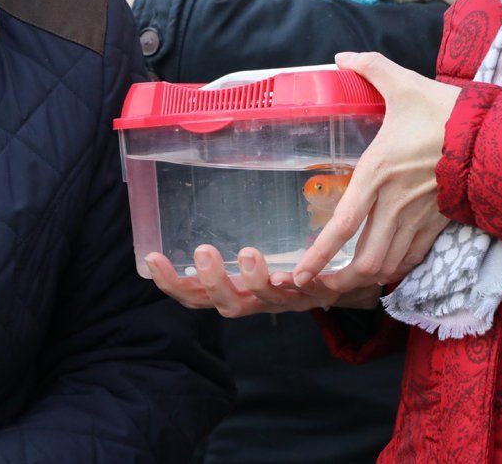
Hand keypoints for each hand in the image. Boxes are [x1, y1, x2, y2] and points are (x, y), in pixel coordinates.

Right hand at [145, 246, 381, 317]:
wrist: (348, 276)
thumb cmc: (292, 258)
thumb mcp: (258, 248)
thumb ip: (236, 229)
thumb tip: (206, 194)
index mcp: (238, 292)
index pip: (196, 295)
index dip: (172, 283)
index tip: (152, 258)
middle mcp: (259, 301)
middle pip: (226, 306)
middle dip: (212, 283)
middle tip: (204, 252)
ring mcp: (290, 301)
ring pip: (266, 302)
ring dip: (254, 280)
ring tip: (249, 253)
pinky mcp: (321, 294)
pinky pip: (309, 294)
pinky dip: (298, 285)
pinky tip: (289, 275)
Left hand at [293, 52, 459, 291]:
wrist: (494, 133)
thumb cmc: (445, 111)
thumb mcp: (404, 84)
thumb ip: (370, 68)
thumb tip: (342, 56)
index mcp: (378, 173)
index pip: (342, 226)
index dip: (318, 255)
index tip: (299, 273)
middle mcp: (395, 203)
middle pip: (365, 260)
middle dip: (339, 281)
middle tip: (320, 286)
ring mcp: (419, 218)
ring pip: (389, 266)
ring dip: (366, 279)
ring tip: (346, 281)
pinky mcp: (439, 223)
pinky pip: (412, 258)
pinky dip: (394, 269)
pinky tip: (383, 267)